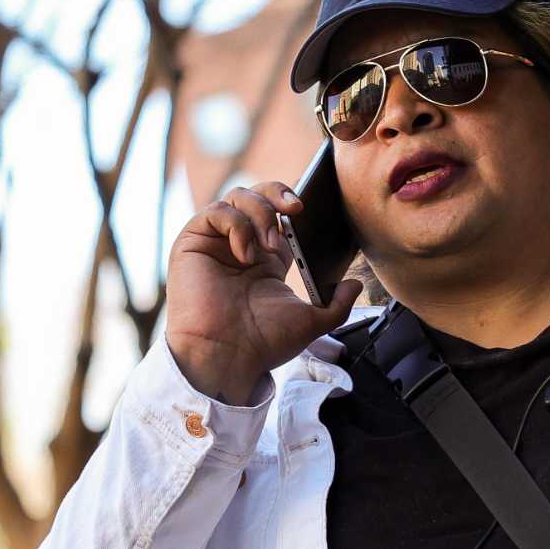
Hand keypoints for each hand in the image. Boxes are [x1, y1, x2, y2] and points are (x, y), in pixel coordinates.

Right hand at [165, 181, 361, 404]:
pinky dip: (236, 226)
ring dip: (262, 214)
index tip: (314, 208)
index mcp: (267, 259)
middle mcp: (241, 245)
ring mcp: (216, 242)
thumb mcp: (313, 322)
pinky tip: (245, 254)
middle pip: (258, 194)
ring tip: (270, 246)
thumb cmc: (264, 343)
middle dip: (279, 192)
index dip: (294, 204)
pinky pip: (215, 212)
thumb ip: (338, 304)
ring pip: (237, 196)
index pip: (280, 215)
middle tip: (299, 208)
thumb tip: (355, 284)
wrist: (228, 356)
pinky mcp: (193, 242)